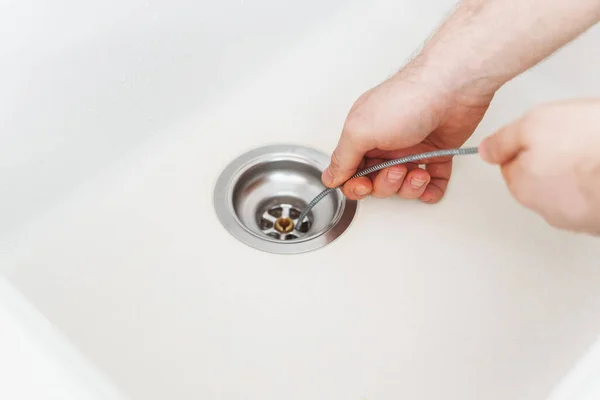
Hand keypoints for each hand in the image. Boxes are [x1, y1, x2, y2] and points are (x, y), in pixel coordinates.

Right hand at [322, 62, 495, 202]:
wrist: (454, 88)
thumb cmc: (407, 100)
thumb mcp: (361, 130)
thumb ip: (343, 158)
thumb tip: (330, 176)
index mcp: (364, 135)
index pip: (351, 171)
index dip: (356, 185)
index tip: (365, 185)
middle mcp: (386, 143)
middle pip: (377, 182)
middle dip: (386, 184)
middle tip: (396, 170)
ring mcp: (412, 148)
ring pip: (403, 185)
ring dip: (410, 187)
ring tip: (418, 172)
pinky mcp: (437, 153)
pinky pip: (432, 180)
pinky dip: (431, 189)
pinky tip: (430, 184)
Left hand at [480, 99, 599, 234]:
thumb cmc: (590, 145)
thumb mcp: (534, 125)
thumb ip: (504, 139)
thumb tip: (486, 150)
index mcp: (522, 185)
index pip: (511, 164)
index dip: (528, 143)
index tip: (546, 134)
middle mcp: (545, 207)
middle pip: (539, 178)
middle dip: (553, 159)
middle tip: (575, 139)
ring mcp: (577, 218)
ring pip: (568, 190)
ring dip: (577, 173)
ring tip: (593, 151)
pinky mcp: (598, 221)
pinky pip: (591, 198)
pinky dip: (595, 184)